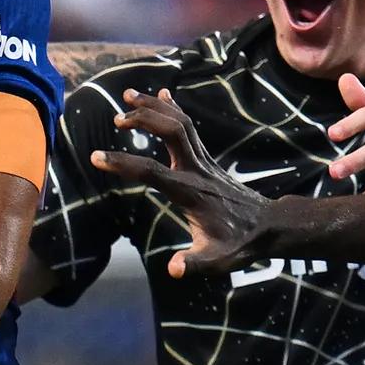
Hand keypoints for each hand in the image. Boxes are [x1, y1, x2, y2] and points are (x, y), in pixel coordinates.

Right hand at [89, 89, 279, 279]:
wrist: (268, 226)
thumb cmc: (239, 244)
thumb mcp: (218, 260)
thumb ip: (195, 263)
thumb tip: (174, 270)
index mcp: (190, 192)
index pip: (152, 172)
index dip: (123, 163)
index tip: (96, 157)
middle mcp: (197, 170)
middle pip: (172, 132)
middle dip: (144, 119)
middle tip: (117, 117)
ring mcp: (204, 161)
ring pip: (180, 123)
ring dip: (154, 106)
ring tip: (128, 93)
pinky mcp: (207, 158)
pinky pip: (188, 127)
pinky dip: (173, 109)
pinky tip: (162, 95)